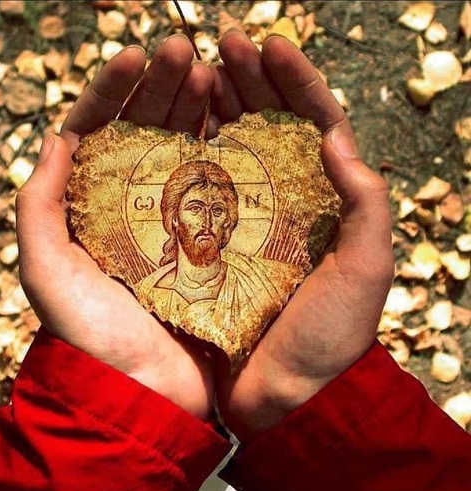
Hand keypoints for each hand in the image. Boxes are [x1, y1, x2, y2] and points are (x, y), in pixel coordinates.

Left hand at [16, 35, 215, 420]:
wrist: (145, 389)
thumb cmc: (92, 334)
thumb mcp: (47, 269)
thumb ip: (40, 205)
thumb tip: (57, 139)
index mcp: (94, 205)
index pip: (102, 131)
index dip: (115, 89)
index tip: (135, 55)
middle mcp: (136, 207)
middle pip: (148, 132)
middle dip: (163, 87)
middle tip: (185, 52)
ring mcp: (178, 221)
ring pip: (187, 150)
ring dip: (196, 110)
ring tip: (211, 74)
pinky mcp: (213, 241)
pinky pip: (218, 187)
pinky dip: (224, 153)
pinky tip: (232, 123)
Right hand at [211, 31, 393, 440]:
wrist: (286, 395)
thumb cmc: (329, 336)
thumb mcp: (365, 269)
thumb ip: (364, 203)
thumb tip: (334, 136)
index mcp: (324, 202)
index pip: (314, 125)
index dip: (295, 81)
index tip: (270, 44)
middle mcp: (284, 204)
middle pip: (268, 128)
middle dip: (249, 81)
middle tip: (223, 44)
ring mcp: (244, 222)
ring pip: (231, 150)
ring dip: (217, 108)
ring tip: (198, 72)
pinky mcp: (211, 244)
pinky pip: (199, 190)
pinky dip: (190, 157)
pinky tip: (177, 129)